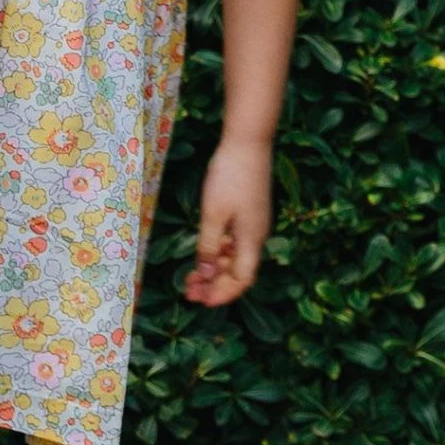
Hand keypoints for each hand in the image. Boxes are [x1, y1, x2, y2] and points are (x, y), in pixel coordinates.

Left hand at [183, 135, 272, 308]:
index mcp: (252, 240)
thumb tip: (205, 277)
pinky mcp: (248, 212)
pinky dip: (218, 251)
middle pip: (238, 271)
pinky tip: (203, 252)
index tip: (201, 301)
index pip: (242, 280)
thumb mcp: (213, 215)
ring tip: (190, 276)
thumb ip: (208, 247)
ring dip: (214, 268)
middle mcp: (256, 236)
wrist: (247, 143)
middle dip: (214, 285)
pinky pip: (233, 241)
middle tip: (188, 292)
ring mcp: (253, 224)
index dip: (223, 294)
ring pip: (234, 256)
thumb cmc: (230, 177)